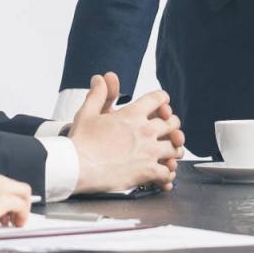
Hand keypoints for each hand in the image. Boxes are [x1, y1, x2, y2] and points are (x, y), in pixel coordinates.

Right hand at [0, 168, 32, 230]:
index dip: (3, 197)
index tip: (1, 210)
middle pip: (13, 184)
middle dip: (16, 201)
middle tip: (10, 218)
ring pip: (21, 191)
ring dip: (20, 207)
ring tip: (14, 222)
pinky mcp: (1, 198)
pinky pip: (21, 203)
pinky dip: (23, 214)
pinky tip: (18, 224)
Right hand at [70, 73, 177, 192]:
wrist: (77, 167)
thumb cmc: (81, 141)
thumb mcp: (87, 112)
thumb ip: (99, 94)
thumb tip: (101, 78)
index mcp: (133, 114)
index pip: (159, 98)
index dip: (162, 100)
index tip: (161, 106)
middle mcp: (145, 131)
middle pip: (173, 123)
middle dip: (172, 125)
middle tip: (168, 131)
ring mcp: (149, 151)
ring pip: (176, 147)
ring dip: (174, 149)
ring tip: (169, 153)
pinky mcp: (148, 171)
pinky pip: (168, 172)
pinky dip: (168, 173)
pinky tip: (163, 174)